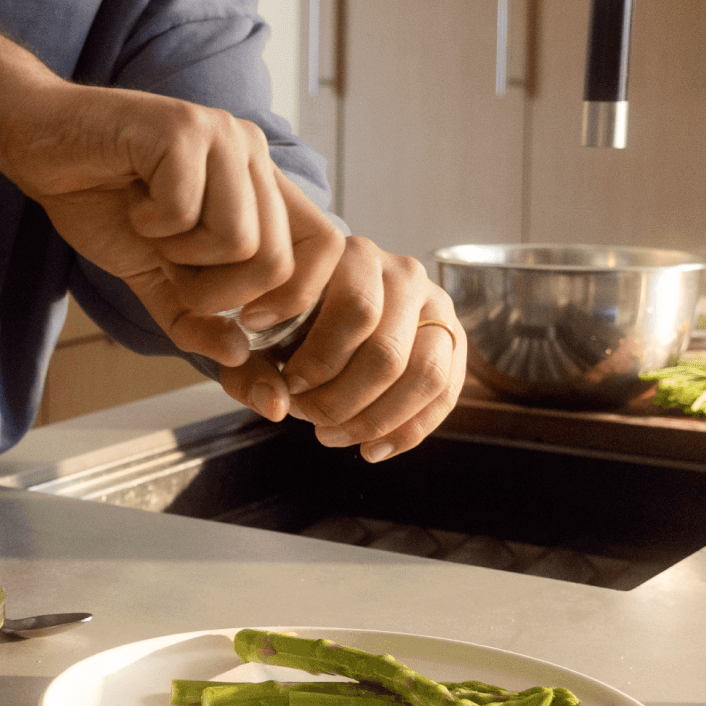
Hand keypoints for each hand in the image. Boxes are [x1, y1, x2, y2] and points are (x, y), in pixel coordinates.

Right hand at [0, 83, 318, 365]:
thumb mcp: (159, 282)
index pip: (326, 247)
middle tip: (172, 269)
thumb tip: (247, 369)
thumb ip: (202, 327)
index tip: (243, 321)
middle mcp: (252, 153)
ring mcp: (221, 135)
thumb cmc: (102, 203)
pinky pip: (185, 211)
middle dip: (217, 293)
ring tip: (150, 227)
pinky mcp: (181, 127)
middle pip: (277, 261)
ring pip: (238, 241)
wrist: (39, 146)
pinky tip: (131, 197)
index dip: (295, 300)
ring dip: (180, 255)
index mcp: (261, 185)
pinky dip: (149, 223)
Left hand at [243, 239, 465, 460]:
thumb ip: (253, 366)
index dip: (320, 359)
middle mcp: (402, 273)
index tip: (287, 385)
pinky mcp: (452, 338)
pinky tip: (371, 450)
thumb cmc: (287, 314)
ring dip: (375, 420)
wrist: (327, 295)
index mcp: (355, 255)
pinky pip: (444, 393)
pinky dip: (408, 431)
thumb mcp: (258, 330)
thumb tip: (277, 405)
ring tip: (331, 435)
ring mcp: (435, 305)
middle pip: (387, 352)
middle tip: (304, 415)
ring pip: (423, 375)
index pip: (356, 311)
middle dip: (342, 399)